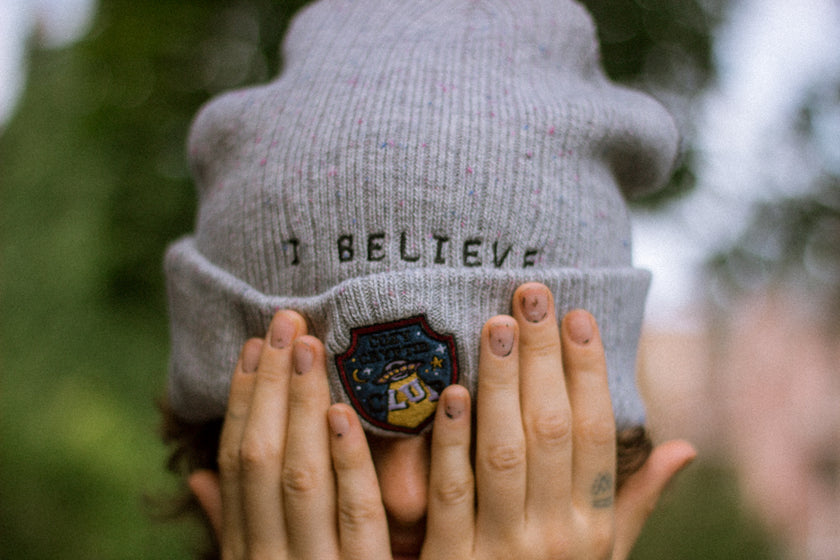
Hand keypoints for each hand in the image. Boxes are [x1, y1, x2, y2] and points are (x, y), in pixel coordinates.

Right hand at [188, 310, 392, 558]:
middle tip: (286, 322)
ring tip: (310, 345)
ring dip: (304, 405)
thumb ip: (235, 525)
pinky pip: (357, 512)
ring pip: (302, 476)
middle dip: (272, 385)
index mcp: (246, 551)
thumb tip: (198, 476)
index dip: (244, 401)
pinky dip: (348, 459)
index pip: (238, 462)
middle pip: (263, 457)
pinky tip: (344, 411)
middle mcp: (271, 557)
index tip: (255, 347)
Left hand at [417, 282, 695, 559]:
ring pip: (502, 454)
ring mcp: (500, 550)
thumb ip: (634, 504)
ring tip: (497, 324)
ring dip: (501, 385)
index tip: (577, 317)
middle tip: (532, 293)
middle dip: (544, 359)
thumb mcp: (600, 557)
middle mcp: (553, 536)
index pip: (593, 435)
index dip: (587, 372)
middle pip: (549, 431)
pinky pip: (449, 495)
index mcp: (591, 528)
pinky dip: (450, 442)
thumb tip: (684, 448)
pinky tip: (450, 392)